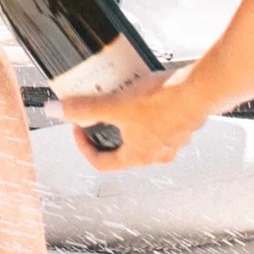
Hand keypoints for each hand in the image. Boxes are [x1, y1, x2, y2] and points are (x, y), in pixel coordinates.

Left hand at [58, 66, 207, 169]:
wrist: (199, 90)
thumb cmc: (162, 102)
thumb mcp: (115, 105)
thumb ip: (84, 109)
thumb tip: (54, 111)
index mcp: (138, 157)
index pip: (102, 163)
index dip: (83, 147)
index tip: (76, 127)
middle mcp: (156, 155)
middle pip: (120, 149)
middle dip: (104, 129)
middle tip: (96, 110)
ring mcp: (171, 141)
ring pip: (139, 135)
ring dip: (125, 119)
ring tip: (117, 97)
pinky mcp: (181, 125)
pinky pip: (156, 123)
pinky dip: (144, 111)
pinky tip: (141, 92)